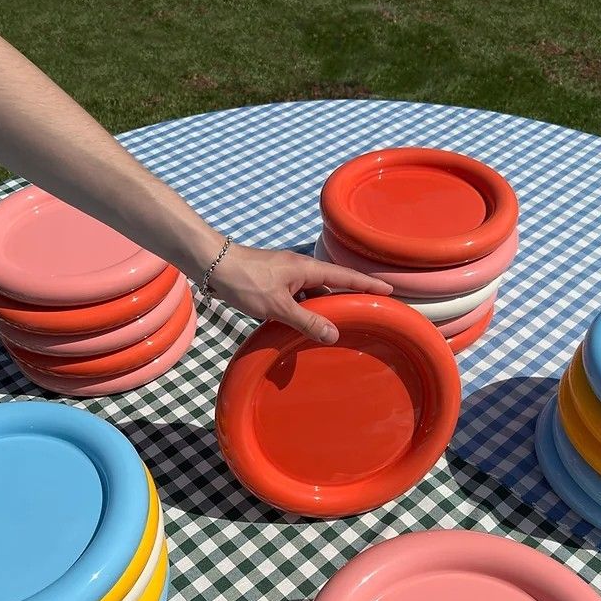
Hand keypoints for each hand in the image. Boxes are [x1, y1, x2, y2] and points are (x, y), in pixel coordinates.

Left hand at [208, 244, 391, 343]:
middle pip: (331, 286)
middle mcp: (300, 270)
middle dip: (346, 301)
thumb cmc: (245, 281)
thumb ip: (306, 321)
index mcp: (307, 269)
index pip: (346, 276)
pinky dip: (299, 313)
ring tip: (331, 331)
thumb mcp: (278, 306)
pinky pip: (294, 300)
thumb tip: (334, 335)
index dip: (368, 284)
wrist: (212, 265)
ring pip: (310, 296)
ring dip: (319, 312)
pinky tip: (298, 329)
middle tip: (363, 316)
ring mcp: (285, 277)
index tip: (388, 290)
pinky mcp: (272, 284)